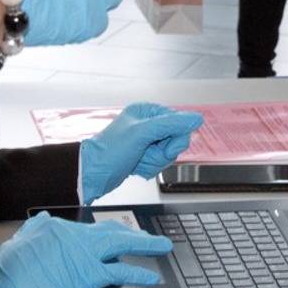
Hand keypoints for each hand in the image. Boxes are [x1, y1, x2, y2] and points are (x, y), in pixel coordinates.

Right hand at [0, 212, 171, 287]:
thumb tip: (41, 219)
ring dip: (144, 244)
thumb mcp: (18, 242)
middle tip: (149, 236)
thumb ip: (34, 229)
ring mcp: (83, 254)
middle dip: (133, 234)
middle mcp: (73, 235)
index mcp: (56, 227)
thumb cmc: (6, 276)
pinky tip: (151, 275)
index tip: (114, 240)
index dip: (104, 236)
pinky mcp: (89, 275)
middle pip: (111, 231)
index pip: (88, 230)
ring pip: (121, 243)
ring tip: (161, 245)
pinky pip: (121, 271)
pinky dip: (139, 273)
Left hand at [79, 104, 205, 202]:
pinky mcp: (144, 155)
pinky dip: (150, 167)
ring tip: (139, 160)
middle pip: (176, 138)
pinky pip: (160, 162)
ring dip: (155, 161)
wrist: (92, 175)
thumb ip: (171, 124)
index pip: (179, 122)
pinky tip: (137, 166)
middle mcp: (147, 124)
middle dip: (163, 152)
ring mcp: (146, 141)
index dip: (176, 137)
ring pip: (169, 153)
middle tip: (147, 153)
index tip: (165, 146)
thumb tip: (195, 118)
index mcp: (147, 111)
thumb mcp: (142, 134)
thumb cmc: (109, 152)